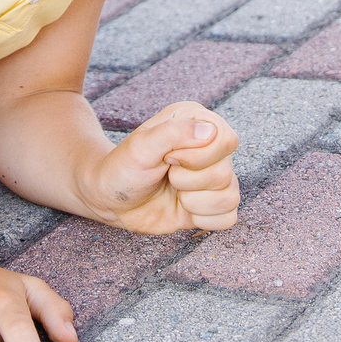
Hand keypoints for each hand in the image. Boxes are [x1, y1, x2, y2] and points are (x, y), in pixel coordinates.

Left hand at [81, 103, 240, 234]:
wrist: (110, 198)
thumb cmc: (123, 167)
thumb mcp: (140, 147)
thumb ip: (174, 133)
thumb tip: (211, 131)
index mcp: (197, 122)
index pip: (226, 140)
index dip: (198, 157)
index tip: (169, 158)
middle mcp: (211, 148)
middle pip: (225, 173)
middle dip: (187, 182)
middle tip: (165, 175)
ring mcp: (214, 177)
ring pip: (229, 197)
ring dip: (193, 202)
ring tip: (172, 191)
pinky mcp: (213, 204)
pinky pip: (228, 218)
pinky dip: (203, 219)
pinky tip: (183, 209)